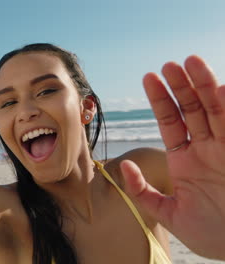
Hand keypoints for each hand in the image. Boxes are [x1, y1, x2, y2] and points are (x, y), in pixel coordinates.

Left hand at [120, 55, 224, 259]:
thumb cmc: (209, 234)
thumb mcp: (168, 213)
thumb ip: (143, 192)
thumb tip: (123, 168)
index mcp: (185, 159)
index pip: (170, 121)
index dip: (160, 99)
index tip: (149, 77)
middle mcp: (206, 149)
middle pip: (192, 109)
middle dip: (181, 86)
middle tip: (169, 64)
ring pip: (215, 110)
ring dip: (204, 86)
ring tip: (192, 62)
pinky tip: (223, 88)